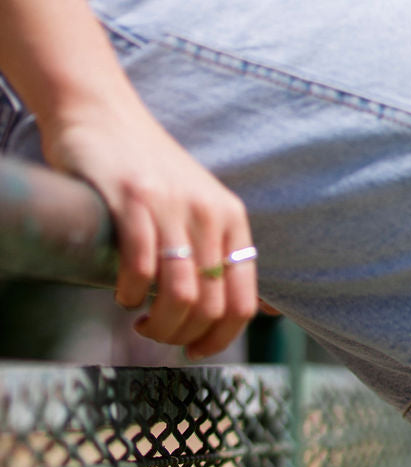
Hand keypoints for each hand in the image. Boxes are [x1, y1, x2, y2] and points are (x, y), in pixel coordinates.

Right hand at [42, 96, 258, 358]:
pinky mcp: (132, 199)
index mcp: (232, 221)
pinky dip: (131, 295)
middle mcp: (208, 214)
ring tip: (141, 322)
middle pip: (209, 306)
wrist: (104, 113)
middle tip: (158, 336)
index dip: (220, 339)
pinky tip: (124, 296)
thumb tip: (248, 315)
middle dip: (183, 336)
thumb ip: (219, 252)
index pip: (242, 303)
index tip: (196, 351)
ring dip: (159, 325)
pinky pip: (142, 268)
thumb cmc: (151, 172)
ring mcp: (171, 205)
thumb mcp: (201, 207)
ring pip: (180, 295)